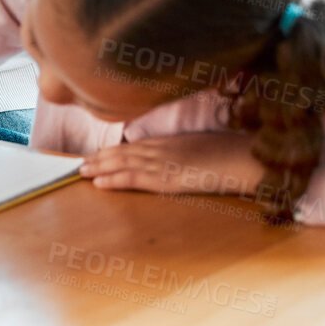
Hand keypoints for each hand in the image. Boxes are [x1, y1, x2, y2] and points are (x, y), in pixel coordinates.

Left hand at [79, 132, 262, 197]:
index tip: (99, 153)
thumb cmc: (232, 154)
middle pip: (123, 152)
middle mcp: (161, 148)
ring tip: (81, 171)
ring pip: (122, 163)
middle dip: (101, 158)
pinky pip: (133, 177)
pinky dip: (113, 179)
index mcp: (171, 142)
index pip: (135, 146)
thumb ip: (189, 154)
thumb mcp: (205, 149)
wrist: (243, 156)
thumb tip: (184, 161)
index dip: (115, 150)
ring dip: (99, 167)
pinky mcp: (165, 177)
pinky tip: (98, 183)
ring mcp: (162, 162)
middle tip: (81, 163)